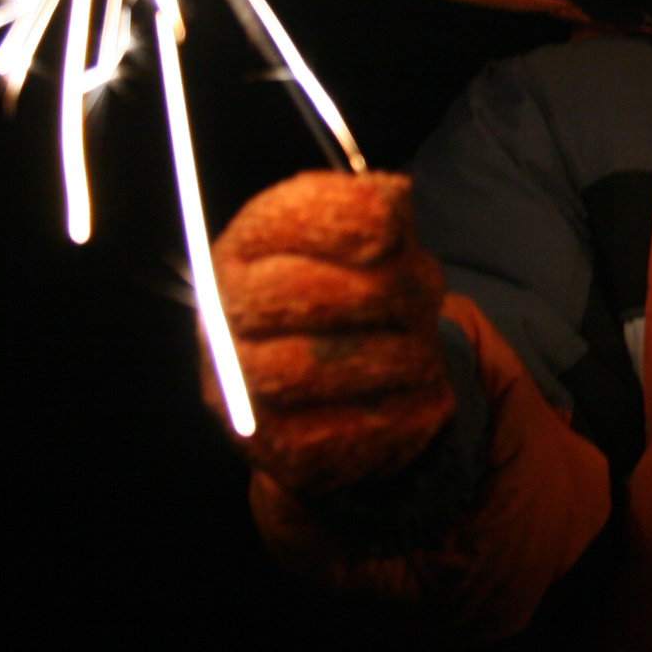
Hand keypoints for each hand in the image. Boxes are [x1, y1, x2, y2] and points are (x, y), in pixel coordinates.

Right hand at [208, 170, 453, 494]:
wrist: (353, 395)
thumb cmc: (368, 302)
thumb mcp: (383, 246)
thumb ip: (384, 216)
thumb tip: (389, 203)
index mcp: (249, 248)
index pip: (275, 221)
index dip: (333, 219)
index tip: (389, 227)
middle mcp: (226, 314)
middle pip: (287, 294)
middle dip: (377, 292)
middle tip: (425, 300)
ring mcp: (241, 387)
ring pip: (307, 368)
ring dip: (391, 357)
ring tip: (425, 355)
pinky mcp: (275, 448)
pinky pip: (339, 434)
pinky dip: (400, 415)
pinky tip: (424, 399)